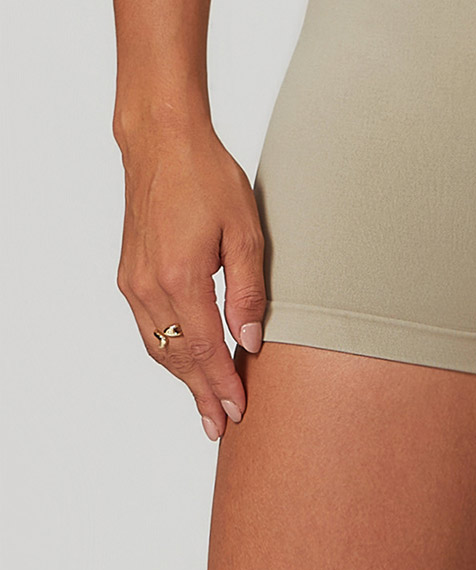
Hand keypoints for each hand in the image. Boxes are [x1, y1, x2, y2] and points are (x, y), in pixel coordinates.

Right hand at [115, 117, 266, 441]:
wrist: (162, 144)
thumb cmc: (208, 178)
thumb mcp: (245, 230)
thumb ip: (249, 289)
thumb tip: (252, 339)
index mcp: (181, 278)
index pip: (206, 349)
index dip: (223, 384)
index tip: (237, 413)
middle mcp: (149, 286)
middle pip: (177, 357)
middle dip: (201, 393)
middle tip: (221, 425)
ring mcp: (133, 281)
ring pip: (158, 346)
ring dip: (183, 377)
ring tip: (205, 402)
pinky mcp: (129, 273)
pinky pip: (147, 326)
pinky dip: (168, 350)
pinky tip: (185, 360)